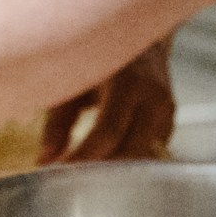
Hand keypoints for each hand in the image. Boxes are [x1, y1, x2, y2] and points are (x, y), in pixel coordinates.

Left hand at [38, 38, 177, 163]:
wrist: (138, 39)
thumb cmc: (101, 56)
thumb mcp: (75, 81)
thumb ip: (59, 122)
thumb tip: (45, 160)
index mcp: (128, 81)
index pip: (109, 131)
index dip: (84, 156)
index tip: (61, 169)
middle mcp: (153, 96)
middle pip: (130, 150)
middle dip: (100, 168)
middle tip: (71, 177)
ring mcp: (166, 109)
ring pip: (142, 155)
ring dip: (115, 167)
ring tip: (88, 168)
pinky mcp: (170, 120)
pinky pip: (149, 150)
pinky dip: (127, 158)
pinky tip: (108, 157)